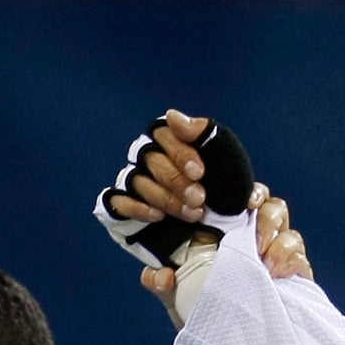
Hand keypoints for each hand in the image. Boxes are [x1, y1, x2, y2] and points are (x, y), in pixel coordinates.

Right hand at [106, 108, 214, 223]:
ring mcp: (134, 180)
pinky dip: (137, 207)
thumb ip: (203, 133)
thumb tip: (173, 116)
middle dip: (177, 181)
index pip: (164, 134)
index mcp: (172, 139)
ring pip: (138, 180)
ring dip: (165, 198)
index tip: (200, 172)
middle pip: (152, 159)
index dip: (180, 153)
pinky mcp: (124, 205)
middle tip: (199, 199)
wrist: (225, 228)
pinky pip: (118, 201)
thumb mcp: (226, 157)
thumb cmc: (225, 187)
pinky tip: (158, 217)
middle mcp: (149, 156)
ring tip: (192, 214)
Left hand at [139, 184, 312, 320]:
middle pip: (269, 204)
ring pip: (286, 226)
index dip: (243, 191)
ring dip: (277, 236)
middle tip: (256, 224)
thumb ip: (161, 284)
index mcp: (225, 232)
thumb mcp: (175, 298)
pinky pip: (299, 255)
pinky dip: (290, 259)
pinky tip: (276, 274)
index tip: (242, 200)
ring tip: (264, 260)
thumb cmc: (201, 314)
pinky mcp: (294, 274)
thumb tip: (161, 274)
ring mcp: (275, 253)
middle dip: (266, 209)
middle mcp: (252, 236)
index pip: (238, 198)